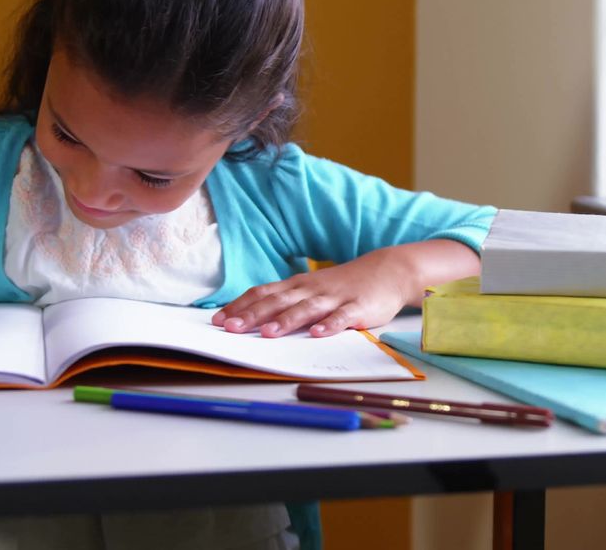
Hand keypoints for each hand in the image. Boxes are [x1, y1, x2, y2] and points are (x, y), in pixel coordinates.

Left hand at [212, 247, 415, 337]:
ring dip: (287, 320)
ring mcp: (335, 298)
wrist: (387, 271)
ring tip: (268, 333)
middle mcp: (312, 290)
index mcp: (298, 286)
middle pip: (278, 302)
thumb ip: (287, 300)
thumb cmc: (344, 285)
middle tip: (230, 328)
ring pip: (307, 309)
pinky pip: (342, 317)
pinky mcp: (358, 308)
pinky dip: (330, 325)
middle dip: (253, 315)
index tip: (218, 320)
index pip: (263, 294)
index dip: (241, 306)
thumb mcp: (312, 289)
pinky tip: (318, 334)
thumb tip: (253, 316)